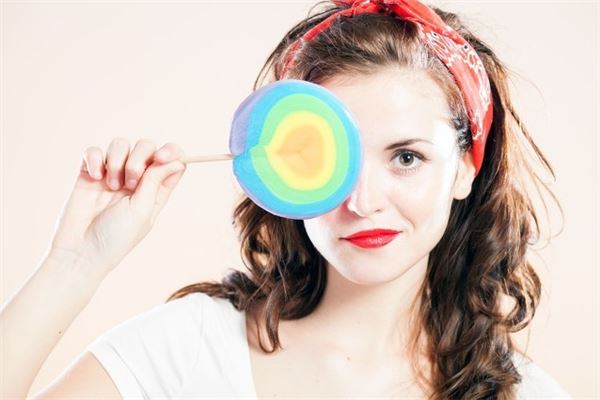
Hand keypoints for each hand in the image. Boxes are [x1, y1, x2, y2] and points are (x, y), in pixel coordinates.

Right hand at [49, 138, 186, 274]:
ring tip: (110, 185)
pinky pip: (94, 150)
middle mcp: (136, 179)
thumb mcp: (142, 210)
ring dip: (116, 161)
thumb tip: (176, 159)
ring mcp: (112, 174)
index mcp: (155, 190)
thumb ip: (155, 181)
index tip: (162, 157)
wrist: (79, 250)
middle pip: (146, 146)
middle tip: (130, 182)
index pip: (172, 160)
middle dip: (139, 158)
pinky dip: (94, 158)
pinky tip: (93, 177)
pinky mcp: (89, 173)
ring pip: (120, 144)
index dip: (171, 152)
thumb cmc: (116, 237)